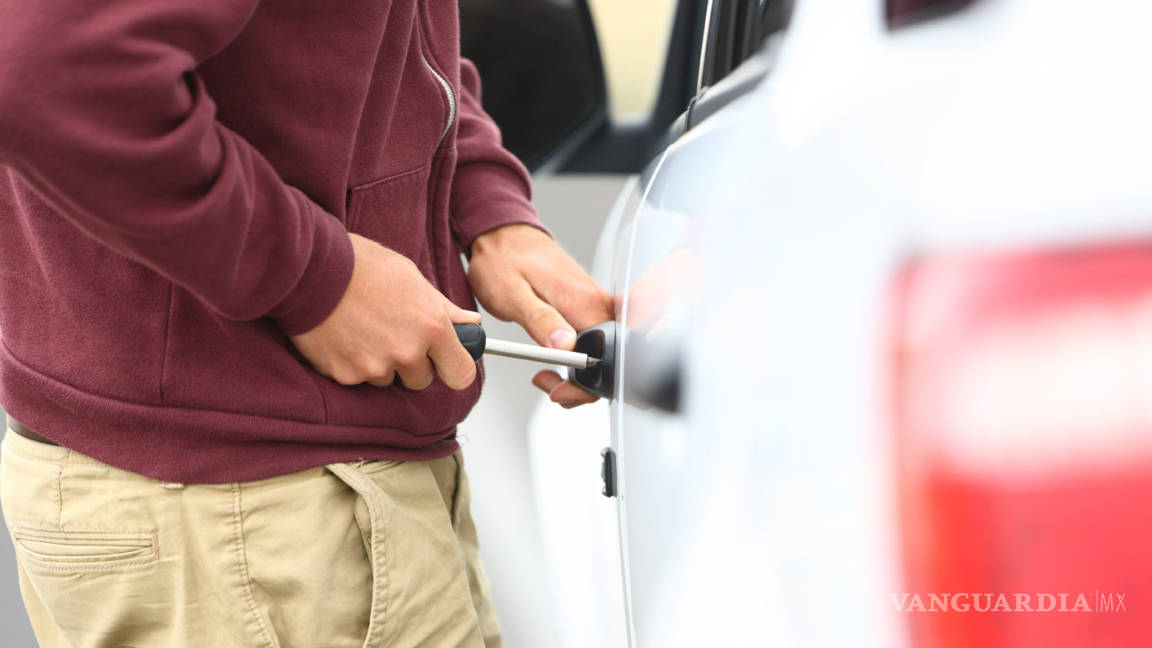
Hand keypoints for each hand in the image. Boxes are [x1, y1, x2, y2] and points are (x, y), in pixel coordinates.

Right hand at [290, 233, 479, 389]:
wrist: (309, 268)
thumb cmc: (360, 265)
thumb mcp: (412, 278)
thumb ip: (444, 309)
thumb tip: (469, 324)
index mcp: (432, 328)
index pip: (461, 374)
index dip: (454, 367)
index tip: (446, 361)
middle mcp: (407, 353)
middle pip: (422, 380)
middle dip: (413, 363)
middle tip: (393, 332)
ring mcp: (375, 367)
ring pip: (388, 379)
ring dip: (382, 363)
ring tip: (364, 328)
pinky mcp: (345, 375)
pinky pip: (359, 379)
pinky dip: (354, 363)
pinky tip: (346, 335)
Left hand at [468, 224, 613, 407]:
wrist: (503, 235)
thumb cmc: (503, 260)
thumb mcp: (512, 294)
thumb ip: (541, 320)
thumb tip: (565, 347)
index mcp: (584, 302)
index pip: (603, 357)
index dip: (582, 384)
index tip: (556, 388)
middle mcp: (597, 302)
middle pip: (608, 360)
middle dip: (580, 385)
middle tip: (547, 383)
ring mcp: (595, 304)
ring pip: (602, 354)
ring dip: (576, 374)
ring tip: (544, 374)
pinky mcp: (588, 306)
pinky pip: (593, 341)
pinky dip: (575, 358)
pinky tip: (553, 357)